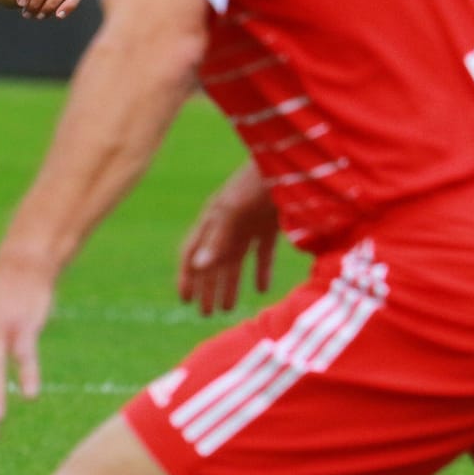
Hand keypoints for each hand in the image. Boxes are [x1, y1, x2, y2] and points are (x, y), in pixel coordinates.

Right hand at [177, 166, 278, 315]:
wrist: (289, 160)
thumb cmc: (256, 182)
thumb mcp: (233, 210)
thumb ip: (216, 239)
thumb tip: (197, 267)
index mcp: (211, 219)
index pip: (192, 252)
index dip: (186, 276)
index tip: (184, 300)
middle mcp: (226, 224)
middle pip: (213, 262)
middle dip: (207, 287)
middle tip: (205, 314)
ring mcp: (248, 224)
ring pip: (235, 261)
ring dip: (230, 284)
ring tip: (227, 309)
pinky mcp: (269, 225)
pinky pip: (262, 253)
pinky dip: (261, 271)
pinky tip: (261, 290)